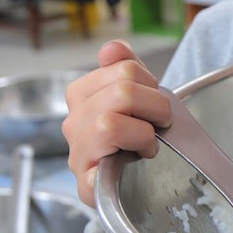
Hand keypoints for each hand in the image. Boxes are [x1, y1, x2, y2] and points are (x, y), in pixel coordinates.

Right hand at [62, 40, 171, 206]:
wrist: (128, 184)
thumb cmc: (132, 137)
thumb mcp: (134, 96)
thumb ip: (125, 66)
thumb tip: (111, 47)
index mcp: (82, 93)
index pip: (125, 68)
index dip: (150, 83)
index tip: (152, 100)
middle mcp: (73, 121)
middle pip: (123, 91)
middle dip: (154, 106)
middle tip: (158, 122)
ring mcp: (77, 151)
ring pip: (110, 122)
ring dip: (144, 132)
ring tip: (148, 142)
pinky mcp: (85, 182)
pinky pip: (105, 160)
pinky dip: (132, 151)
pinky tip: (139, 157)